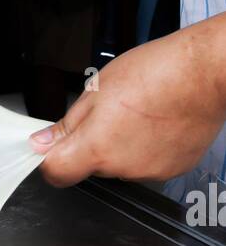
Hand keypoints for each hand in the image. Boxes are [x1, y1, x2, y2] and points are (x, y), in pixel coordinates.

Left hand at [32, 20, 225, 184]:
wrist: (204, 72)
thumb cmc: (157, 72)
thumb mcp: (97, 89)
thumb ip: (68, 123)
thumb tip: (42, 142)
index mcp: (97, 147)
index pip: (57, 173)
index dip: (51, 160)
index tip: (53, 148)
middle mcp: (121, 167)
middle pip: (91, 165)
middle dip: (94, 143)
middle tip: (111, 113)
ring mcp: (148, 172)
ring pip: (120, 164)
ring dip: (122, 145)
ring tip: (141, 114)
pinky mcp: (171, 170)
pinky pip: (147, 163)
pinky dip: (147, 148)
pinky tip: (158, 123)